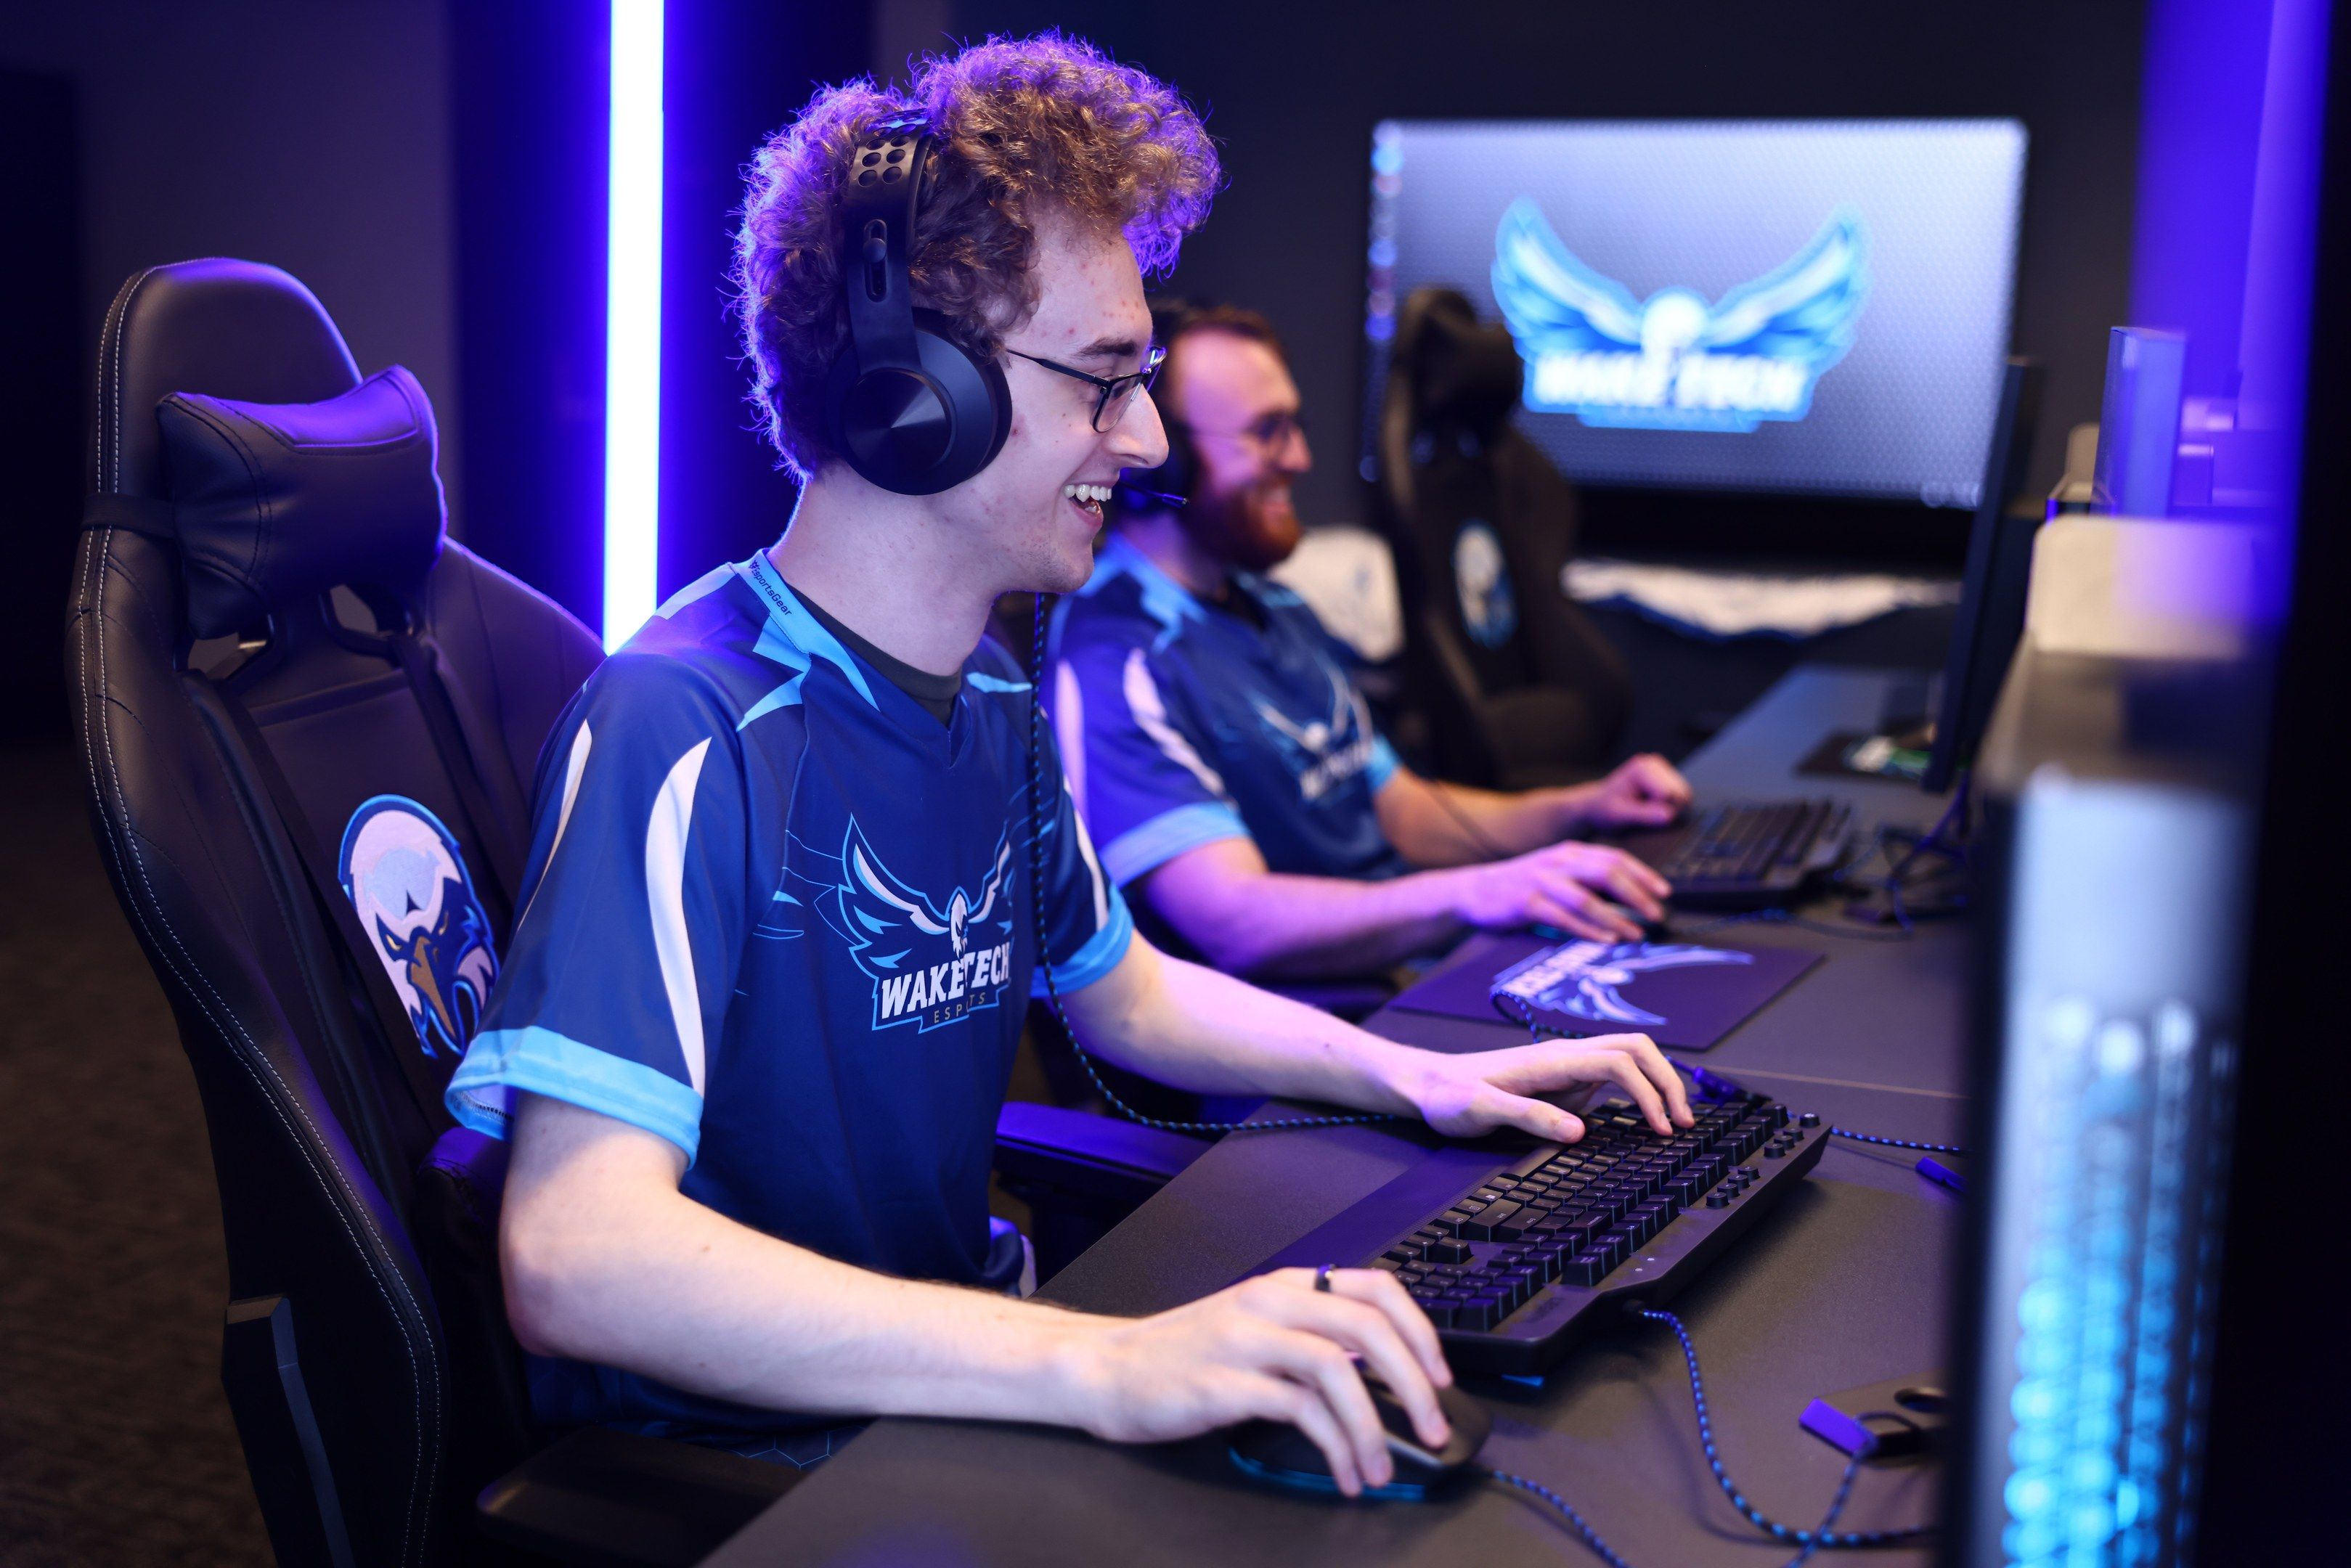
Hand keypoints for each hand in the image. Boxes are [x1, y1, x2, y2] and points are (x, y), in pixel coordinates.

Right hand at [1064, 1266, 1451, 1495]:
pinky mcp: (1226, 1383)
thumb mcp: (1254, 1329)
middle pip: (1367, 1327)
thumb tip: (1379, 1372)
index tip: (1440, 1374)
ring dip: (1374, 1425)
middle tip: (1433, 1427)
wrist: (1106, 1369)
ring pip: (1337, 1369)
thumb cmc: (1182, 1356)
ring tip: (1382, 1466)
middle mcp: (1270, 1303)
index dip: (1419, 1329)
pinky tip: (1342, 1471)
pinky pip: (1299, 1411)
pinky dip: (1334, 1445)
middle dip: (1414, 1382)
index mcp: (1285, 1286)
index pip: (1374, 1287)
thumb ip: (1310, 1337)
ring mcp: (1247, 1339)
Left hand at [1389, 1031, 1694, 1143]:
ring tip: (1675, 1121)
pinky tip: (1646, 1118)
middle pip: (1637, 1048)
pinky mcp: (1566, 1081)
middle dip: (1667, 1080)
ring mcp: (1568, 1066)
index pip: (1618, 1062)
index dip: (1647, 1093)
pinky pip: (1615, 1076)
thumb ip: (1527, 1117)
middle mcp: (1566, 1055)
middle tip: (1683, 1123)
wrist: (1428, 1083)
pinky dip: (1641, 1091)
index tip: (1661, 1129)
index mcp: (1551, 1059)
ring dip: (1658, 1082)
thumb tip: (1580, 1131)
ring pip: (1631, 1057)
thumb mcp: (1480, 1111)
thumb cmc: (1449, 1095)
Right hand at [1445, 841, 1670, 940]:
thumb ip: (1585, 877)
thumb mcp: (1555, 871)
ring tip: (1636, 934)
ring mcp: (1540, 881)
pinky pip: (1562, 918)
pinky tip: (1605, 940)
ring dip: (1616, 917)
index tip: (1663, 892)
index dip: (1642, 875)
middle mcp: (1557, 862)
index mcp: (1569, 851)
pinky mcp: (1525, 903)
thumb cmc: (1520, 886)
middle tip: (1657, 914)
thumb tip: (1627, 896)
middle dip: (1636, 895)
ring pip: (1587, 898)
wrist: (1473, 890)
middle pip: (1606, 873)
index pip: (1614, 858)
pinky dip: (1587, 930)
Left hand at [1574, 754, 1692, 830]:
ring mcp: (1662, 769)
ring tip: (1645, 809)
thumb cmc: (1605, 810)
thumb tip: (1669, 816)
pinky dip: (1670, 806)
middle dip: (1666, 809)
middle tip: (1642, 812)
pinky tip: (1651, 806)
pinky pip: (1682, 797)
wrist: (1598, 806)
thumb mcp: (1619, 816)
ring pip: (1684, 796)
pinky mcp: (1667, 778)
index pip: (1668, 795)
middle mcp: (1654, 763)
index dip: (1658, 811)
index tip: (1637, 813)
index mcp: (1642, 768)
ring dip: (1669, 808)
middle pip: (1680, 794)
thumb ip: (1644, 815)